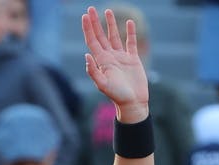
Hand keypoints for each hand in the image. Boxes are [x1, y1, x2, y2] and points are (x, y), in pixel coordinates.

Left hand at [81, 7, 148, 122]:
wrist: (132, 102)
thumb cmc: (117, 96)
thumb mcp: (103, 85)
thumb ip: (94, 72)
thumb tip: (86, 55)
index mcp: (101, 61)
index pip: (92, 41)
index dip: (88, 29)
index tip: (85, 16)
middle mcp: (109, 57)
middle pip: (101, 36)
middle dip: (95, 22)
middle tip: (91, 8)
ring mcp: (121, 57)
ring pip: (114, 36)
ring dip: (110, 24)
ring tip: (107, 11)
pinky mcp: (132, 59)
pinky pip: (130, 42)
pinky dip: (129, 32)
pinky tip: (128, 22)